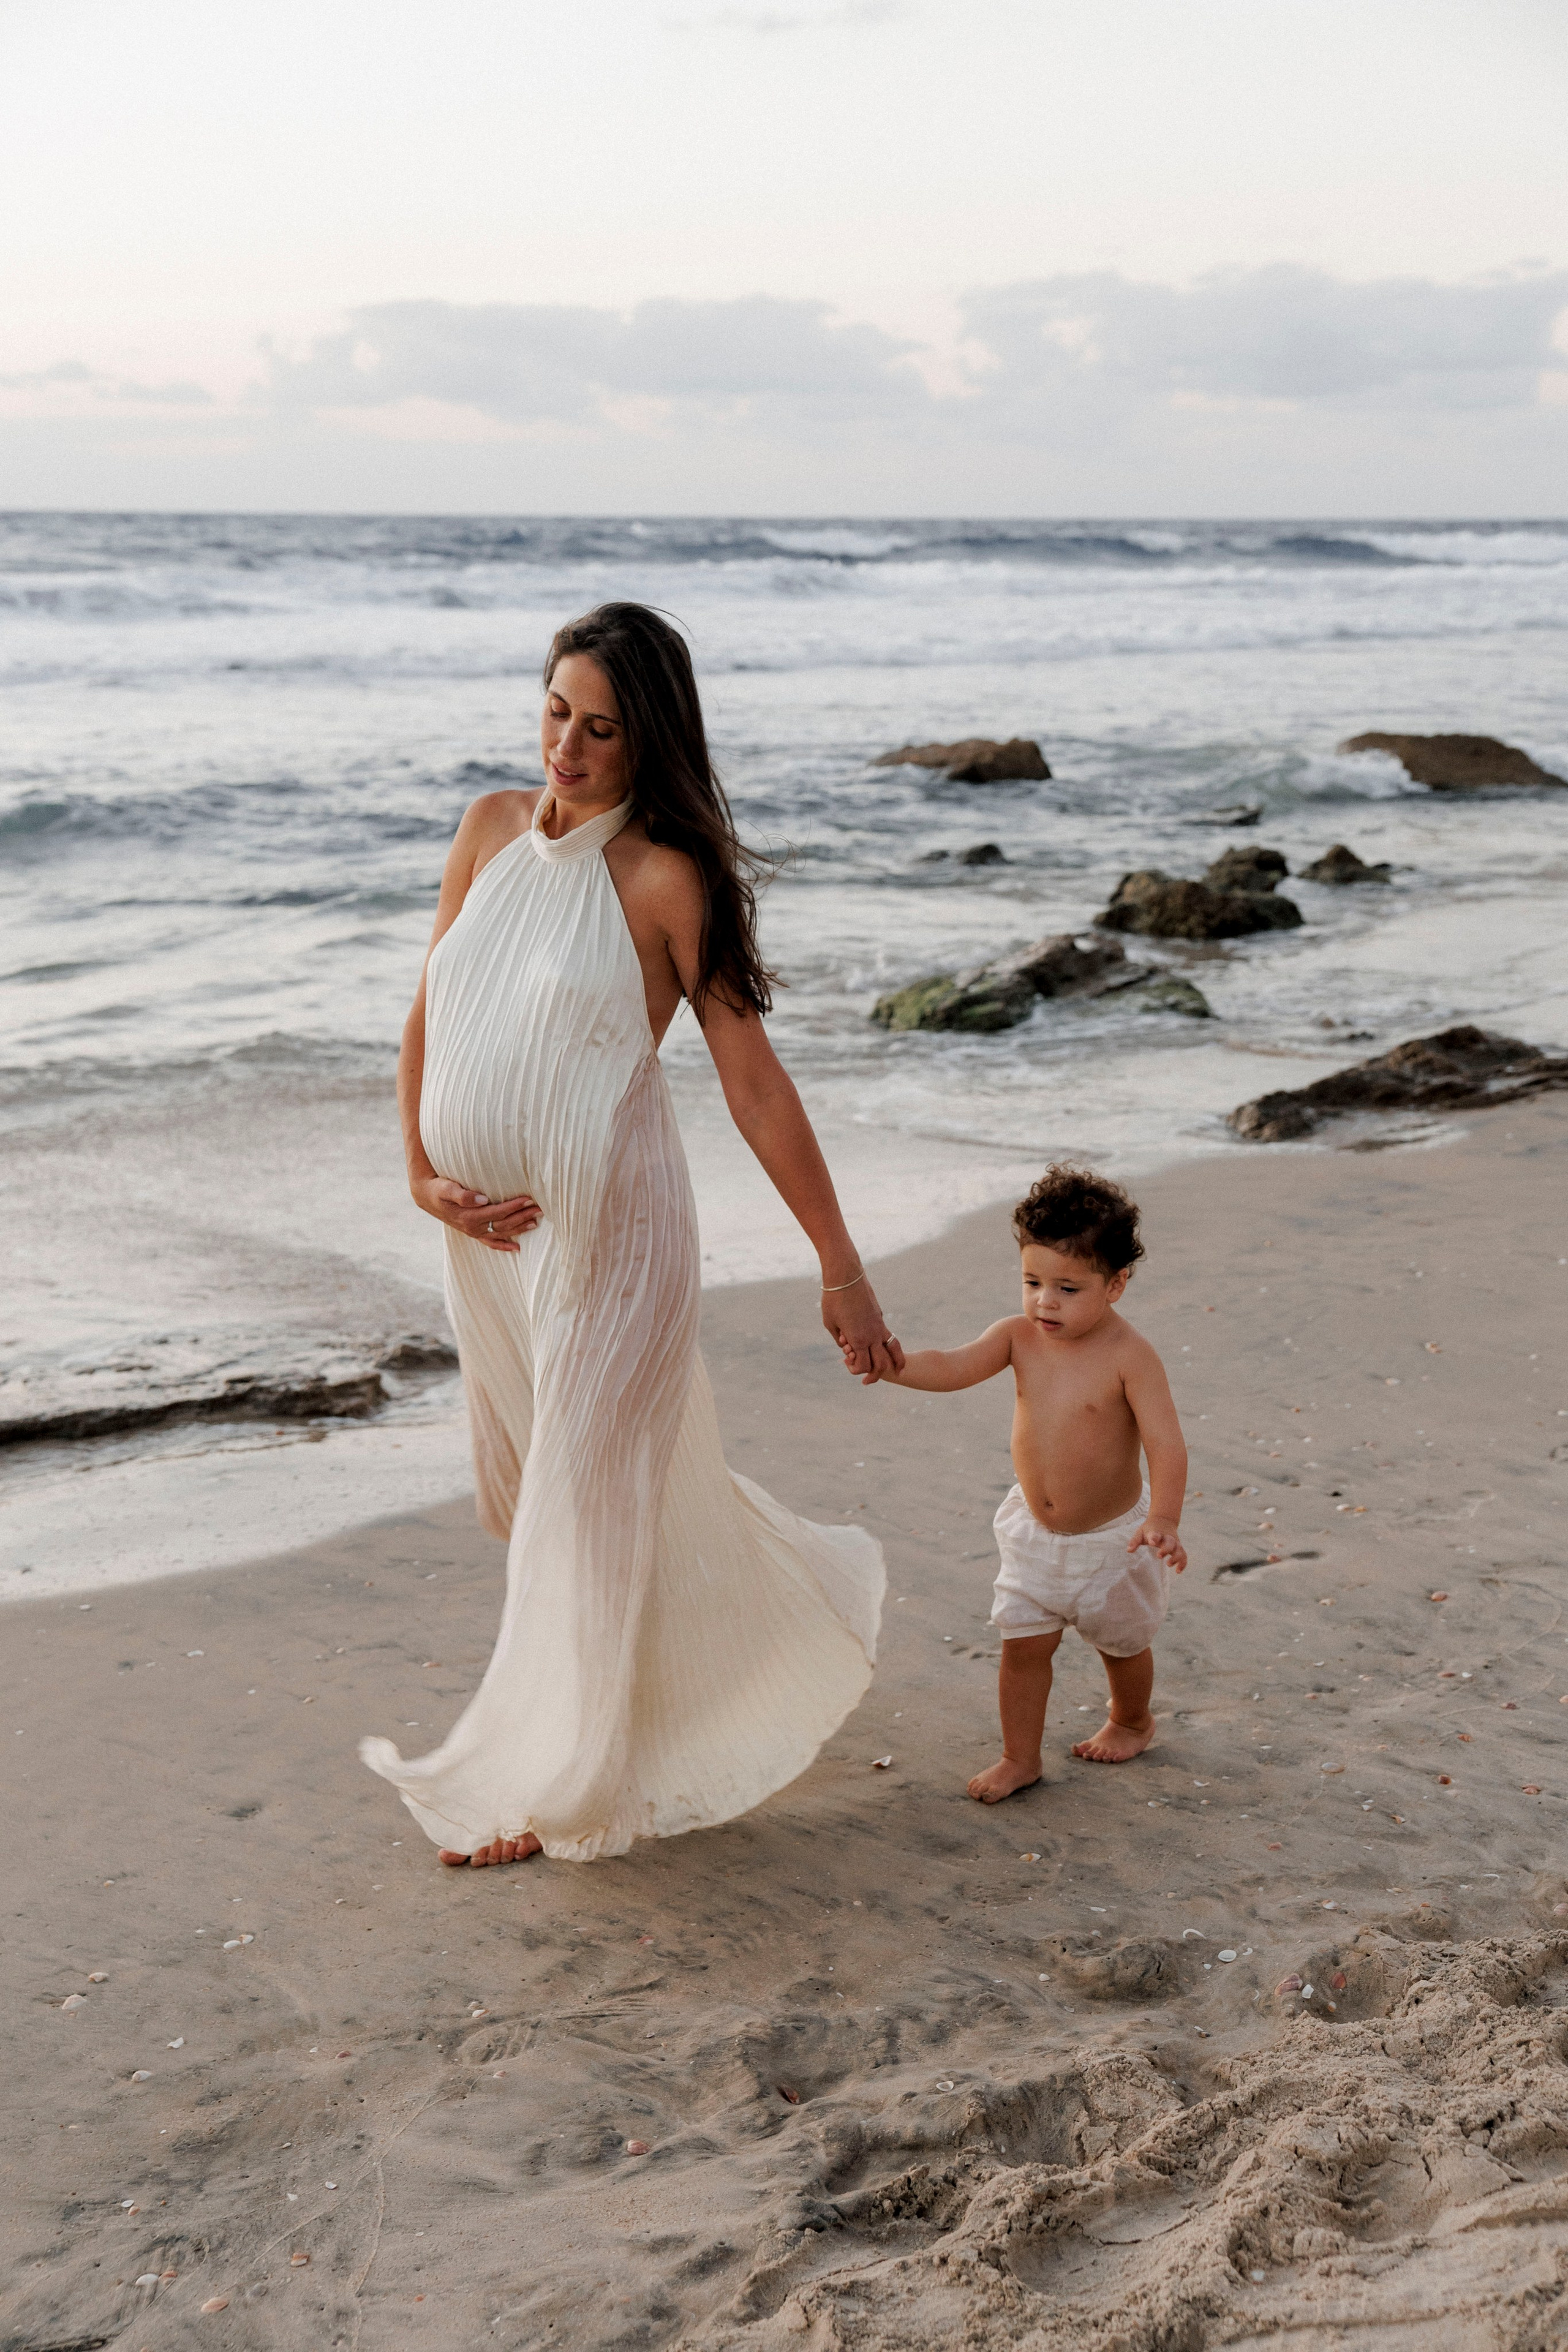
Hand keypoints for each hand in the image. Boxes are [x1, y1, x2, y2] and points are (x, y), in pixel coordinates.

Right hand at [412, 1173, 540, 1253]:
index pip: (497, 1212)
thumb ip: (463, 1195)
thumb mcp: (446, 1188)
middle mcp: (473, 1227)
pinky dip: (503, 1246)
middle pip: (503, 1223)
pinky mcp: (473, 1232)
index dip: (514, 1206)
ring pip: (501, 1232)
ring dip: (519, 1228)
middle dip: (522, 1216)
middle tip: (539, 1209)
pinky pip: (490, 1242)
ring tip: (536, 1222)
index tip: (528, 1199)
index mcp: (468, 1216)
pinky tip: (517, 1248)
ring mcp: (474, 1232)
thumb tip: (482, 1199)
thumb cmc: (438, 1189)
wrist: (427, 1196)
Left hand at [822, 1276, 904, 1381]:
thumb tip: (849, 1348)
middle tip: (867, 1381)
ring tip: (898, 1371)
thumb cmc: (833, 1299)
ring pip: (894, 1350)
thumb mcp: (830, 1323)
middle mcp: (872, 1335)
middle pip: (881, 1364)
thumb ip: (840, 1339)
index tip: (846, 1361)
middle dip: (875, 1375)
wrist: (846, 1275)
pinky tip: (890, 1351)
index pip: (863, 1365)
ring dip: (896, 1363)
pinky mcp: (880, 1317)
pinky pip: (890, 1337)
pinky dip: (892, 1348)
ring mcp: (879, 1326)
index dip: (855, 1369)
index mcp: (858, 1339)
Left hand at [1132, 1517, 1185, 1572]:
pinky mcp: (1179, 1547)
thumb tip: (1129, 1551)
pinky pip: (1184, 1555)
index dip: (1154, 1538)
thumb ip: (1135, 1541)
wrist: (1164, 1520)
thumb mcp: (1140, 1532)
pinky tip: (1178, 1571)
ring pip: (1179, 1549)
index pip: (1156, 1535)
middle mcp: (1167, 1537)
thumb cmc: (1149, 1529)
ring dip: (1176, 1557)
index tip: (1152, 1542)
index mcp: (1156, 1533)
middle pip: (1170, 1542)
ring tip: (1168, 1564)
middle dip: (1166, 1549)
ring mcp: (1174, 1542)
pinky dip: (1183, 1563)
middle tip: (1159, 1555)